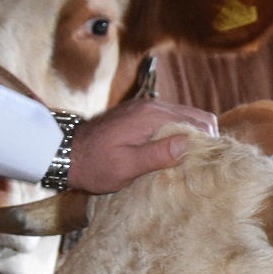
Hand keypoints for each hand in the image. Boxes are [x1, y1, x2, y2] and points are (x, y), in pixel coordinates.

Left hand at [66, 100, 218, 193]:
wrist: (63, 152)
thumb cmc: (94, 164)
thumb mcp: (125, 167)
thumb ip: (157, 155)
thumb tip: (189, 144)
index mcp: (152, 117)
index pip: (198, 122)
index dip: (209, 142)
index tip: (209, 163)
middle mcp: (152, 107)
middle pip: (197, 116)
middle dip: (205, 138)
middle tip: (202, 163)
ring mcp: (146, 108)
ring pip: (186, 117)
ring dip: (192, 137)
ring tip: (189, 160)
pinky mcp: (140, 114)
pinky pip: (171, 120)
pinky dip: (179, 134)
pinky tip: (173, 152)